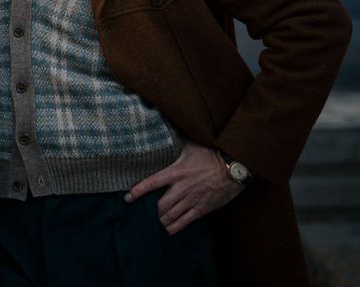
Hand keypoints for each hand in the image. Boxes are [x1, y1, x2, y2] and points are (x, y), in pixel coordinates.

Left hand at [124, 141, 242, 234]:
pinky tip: (169, 228)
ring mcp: (192, 201)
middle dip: (153, 210)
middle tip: (149, 210)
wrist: (231, 168)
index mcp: (176, 172)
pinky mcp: (202, 209)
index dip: (138, 191)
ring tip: (159, 219)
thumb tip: (162, 130)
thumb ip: (174, 143)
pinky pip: (184, 223)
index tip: (127, 197)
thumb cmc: (210, 154)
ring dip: (162, 220)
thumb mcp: (189, 145)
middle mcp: (181, 188)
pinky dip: (174, 228)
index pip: (152, 183)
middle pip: (160, 206)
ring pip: (171, 217)